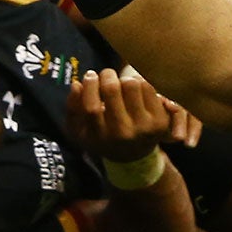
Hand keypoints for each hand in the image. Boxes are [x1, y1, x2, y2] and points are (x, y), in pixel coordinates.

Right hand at [63, 68, 198, 163]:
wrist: (133, 155)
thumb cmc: (103, 137)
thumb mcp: (80, 131)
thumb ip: (72, 108)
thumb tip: (77, 84)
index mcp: (100, 137)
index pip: (92, 108)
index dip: (89, 86)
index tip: (89, 75)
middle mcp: (122, 134)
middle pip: (113, 90)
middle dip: (107, 75)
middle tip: (106, 75)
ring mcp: (143, 127)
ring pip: (132, 84)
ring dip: (124, 79)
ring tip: (121, 85)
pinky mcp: (160, 121)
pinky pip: (148, 87)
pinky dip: (139, 83)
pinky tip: (135, 90)